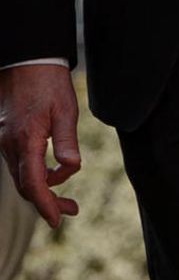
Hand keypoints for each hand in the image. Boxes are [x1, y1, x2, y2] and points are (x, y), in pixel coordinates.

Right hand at [0, 63, 81, 226]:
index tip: (57, 220)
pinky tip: (52, 174)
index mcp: (25, 141)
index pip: (33, 184)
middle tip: (71, 211)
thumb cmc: (48, 82)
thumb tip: (71, 169)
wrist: (26, 59)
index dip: (45, 205)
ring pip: (21, 176)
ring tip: (66, 200)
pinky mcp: (8, 134)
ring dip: (42, 190)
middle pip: (25, 186)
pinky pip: (19, 163)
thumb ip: (67, 142)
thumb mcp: (65, 110)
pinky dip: (35, 175)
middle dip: (46, 203)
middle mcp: (10, 144)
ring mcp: (6, 140)